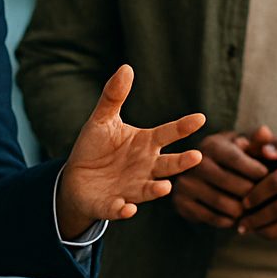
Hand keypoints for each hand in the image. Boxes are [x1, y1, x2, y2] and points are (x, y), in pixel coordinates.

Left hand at [55, 65, 205, 238]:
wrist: (76, 179)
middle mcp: (146, 167)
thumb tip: (126, 67)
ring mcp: (132, 188)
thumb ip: (114, 96)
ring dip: (157, 189)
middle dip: (181, 162)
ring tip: (164, 187)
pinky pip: (120, 208)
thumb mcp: (102, 120)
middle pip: (168, 165)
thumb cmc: (96, 147)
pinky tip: (127, 208)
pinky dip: (124, 209)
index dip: (183, 127)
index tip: (200, 118)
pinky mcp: (113, 205)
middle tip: (196, 156)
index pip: (168, 133)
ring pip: (149, 189)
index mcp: (146, 144)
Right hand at [170, 126, 276, 227]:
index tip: (271, 177)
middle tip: (266, 199)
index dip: (258, 172)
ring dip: (244, 211)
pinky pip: (213, 219)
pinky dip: (230, 220)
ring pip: (225, 205)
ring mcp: (186, 183)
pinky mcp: (182, 203)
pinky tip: (237, 216)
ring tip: (253, 208)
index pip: (238, 160)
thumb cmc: (236, 157)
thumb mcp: (246, 146)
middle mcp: (194, 162)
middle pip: (235, 185)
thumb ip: (258, 141)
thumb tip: (265, 131)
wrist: (205, 174)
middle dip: (254, 194)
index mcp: (212, 145)